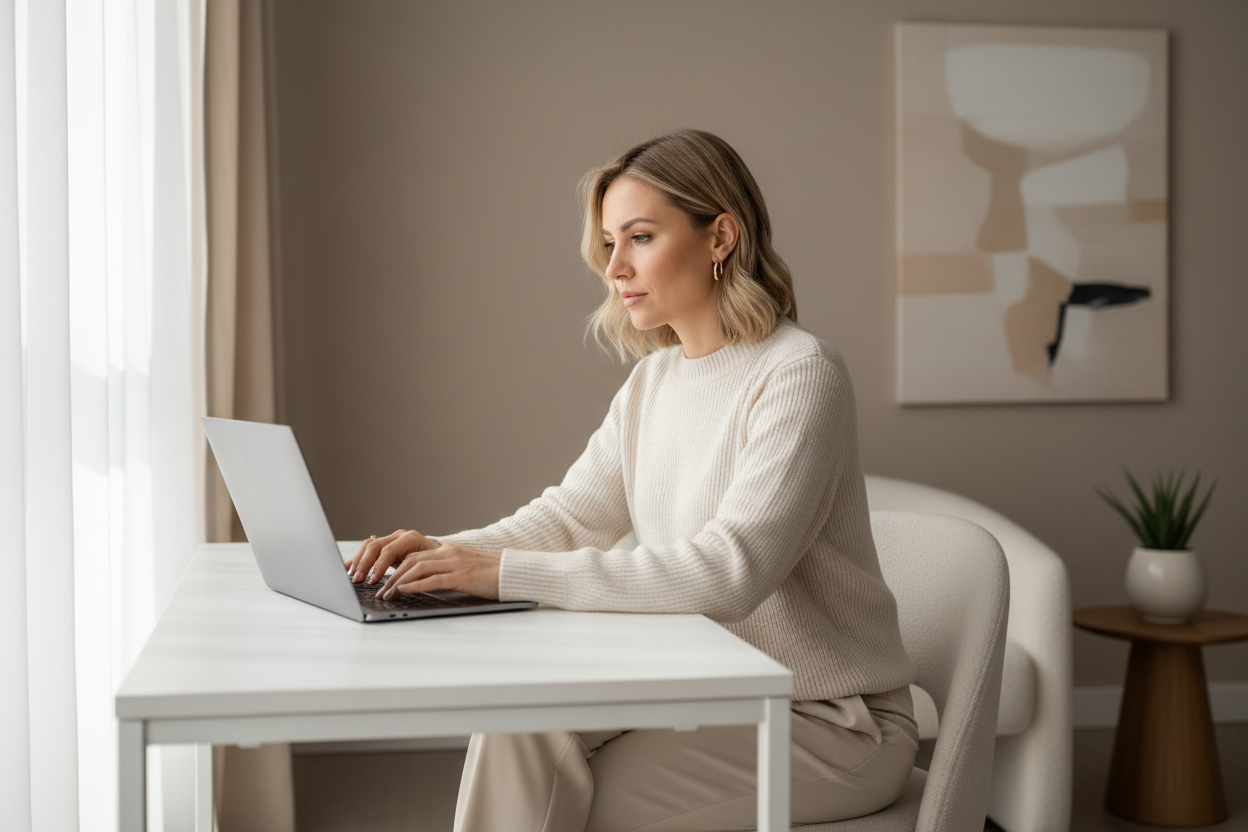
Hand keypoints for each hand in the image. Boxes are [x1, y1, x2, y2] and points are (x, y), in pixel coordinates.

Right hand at [346, 529, 439, 584]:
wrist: (441, 556)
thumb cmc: (436, 564)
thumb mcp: (428, 569)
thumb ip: (415, 575)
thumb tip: (401, 588)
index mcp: (410, 539)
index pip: (388, 550)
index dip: (378, 566)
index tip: (372, 580)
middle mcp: (399, 536)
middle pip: (375, 546)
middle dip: (364, 564)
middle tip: (358, 579)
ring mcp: (392, 539)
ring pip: (369, 545)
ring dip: (359, 561)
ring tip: (353, 575)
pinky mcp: (385, 545)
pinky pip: (368, 549)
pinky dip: (357, 558)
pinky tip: (348, 567)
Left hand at [376, 543, 500, 600]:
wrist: (514, 573)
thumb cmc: (493, 575)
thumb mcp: (466, 568)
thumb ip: (447, 571)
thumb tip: (427, 583)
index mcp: (449, 551)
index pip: (415, 557)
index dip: (396, 569)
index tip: (385, 582)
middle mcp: (449, 553)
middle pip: (411, 561)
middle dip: (392, 576)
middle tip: (380, 590)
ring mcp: (455, 564)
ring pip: (417, 569)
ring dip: (398, 582)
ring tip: (387, 594)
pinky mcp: (462, 576)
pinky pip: (433, 579)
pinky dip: (415, 585)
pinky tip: (404, 590)